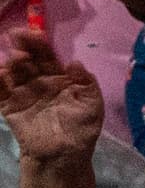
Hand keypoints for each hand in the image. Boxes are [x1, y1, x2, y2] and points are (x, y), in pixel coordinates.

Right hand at [0, 32, 105, 159]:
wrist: (65, 155)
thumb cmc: (82, 128)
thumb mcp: (92, 104)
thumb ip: (86, 82)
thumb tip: (75, 62)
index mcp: (60, 78)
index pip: (48, 56)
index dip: (40, 44)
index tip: (34, 32)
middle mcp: (39, 82)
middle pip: (28, 60)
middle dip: (23, 47)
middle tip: (17, 36)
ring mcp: (23, 94)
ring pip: (14, 73)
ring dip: (12, 62)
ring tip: (15, 57)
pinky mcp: (10, 108)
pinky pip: (1, 93)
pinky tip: (0, 73)